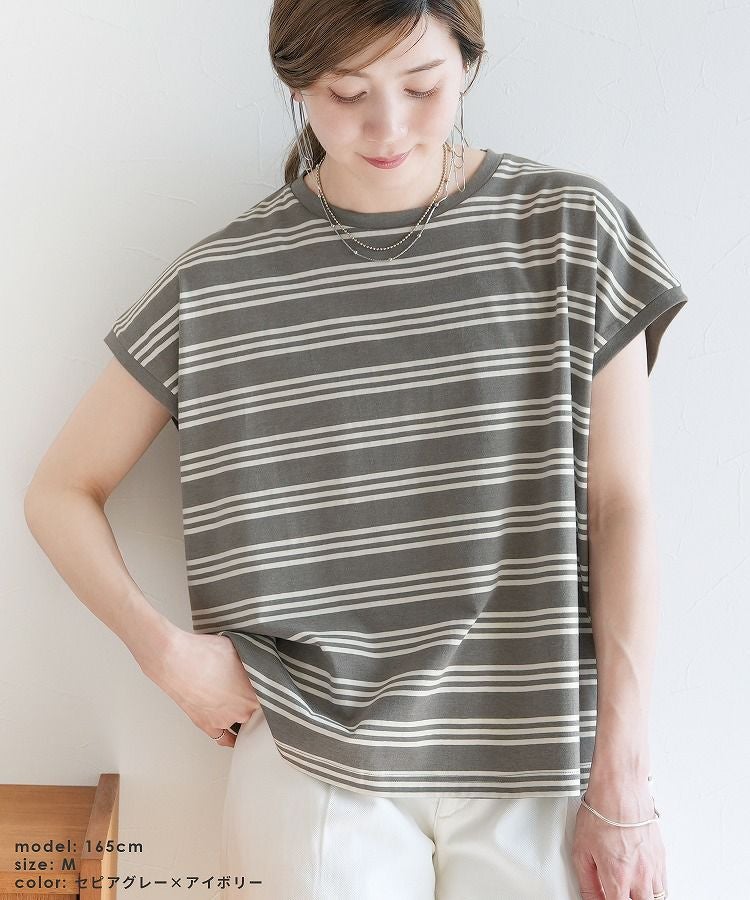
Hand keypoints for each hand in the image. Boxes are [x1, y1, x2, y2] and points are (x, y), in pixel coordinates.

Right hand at [137, 628, 260, 747]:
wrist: (175, 660)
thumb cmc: (205, 652)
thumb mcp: (240, 648)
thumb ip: (254, 662)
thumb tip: (259, 661)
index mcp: (255, 692)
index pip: (272, 697)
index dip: (270, 689)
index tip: (268, 685)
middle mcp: (243, 711)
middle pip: (257, 709)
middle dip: (254, 698)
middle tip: (247, 686)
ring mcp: (225, 720)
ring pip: (242, 720)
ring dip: (241, 712)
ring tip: (235, 697)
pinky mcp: (207, 725)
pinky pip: (225, 738)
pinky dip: (231, 735)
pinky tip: (236, 734)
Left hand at [572, 777, 667, 898]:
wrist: (620, 790)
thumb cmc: (601, 814)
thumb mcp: (581, 851)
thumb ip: (587, 882)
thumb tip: (589, 898)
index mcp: (618, 878)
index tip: (605, 898)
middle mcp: (640, 876)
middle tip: (619, 892)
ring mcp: (654, 867)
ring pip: (657, 897)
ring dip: (644, 897)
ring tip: (632, 890)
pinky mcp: (661, 856)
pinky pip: (663, 883)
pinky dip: (654, 887)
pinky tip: (643, 881)